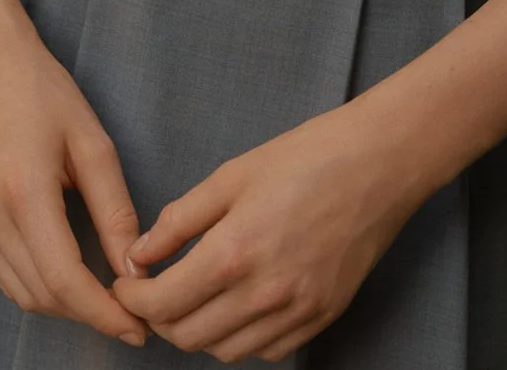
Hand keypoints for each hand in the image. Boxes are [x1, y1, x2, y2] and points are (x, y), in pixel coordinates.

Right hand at [0, 24, 151, 344]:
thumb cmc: (47, 95)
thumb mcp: (93, 143)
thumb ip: (114, 210)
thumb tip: (135, 269)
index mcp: (23, 194)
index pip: (64, 280)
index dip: (103, 313)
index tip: (140, 326)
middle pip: (44, 296)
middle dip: (91, 315)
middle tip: (136, 318)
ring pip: (24, 295)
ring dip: (68, 308)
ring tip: (111, 304)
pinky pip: (8, 278)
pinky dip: (43, 291)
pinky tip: (75, 282)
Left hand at [109, 102, 419, 361]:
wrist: (379, 163)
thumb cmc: (306, 157)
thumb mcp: (232, 175)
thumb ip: (180, 219)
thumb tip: (140, 254)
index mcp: (235, 253)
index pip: (164, 303)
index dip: (134, 298)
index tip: (126, 282)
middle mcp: (265, 294)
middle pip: (188, 336)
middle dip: (159, 318)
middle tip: (153, 289)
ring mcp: (297, 312)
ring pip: (225, 351)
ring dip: (198, 331)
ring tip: (192, 297)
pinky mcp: (322, 317)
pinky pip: (266, 349)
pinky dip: (241, 337)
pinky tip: (238, 304)